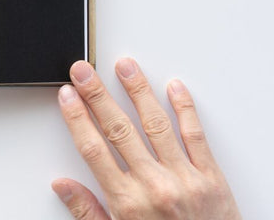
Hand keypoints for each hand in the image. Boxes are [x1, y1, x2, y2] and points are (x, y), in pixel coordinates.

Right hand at [52, 58, 239, 218]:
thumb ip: (87, 211)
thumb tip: (61, 185)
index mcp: (127, 203)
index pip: (93, 149)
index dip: (77, 118)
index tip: (67, 96)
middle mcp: (154, 186)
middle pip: (119, 129)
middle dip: (97, 95)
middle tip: (84, 71)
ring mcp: (184, 179)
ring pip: (156, 124)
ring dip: (138, 91)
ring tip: (125, 67)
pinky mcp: (212, 178)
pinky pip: (196, 136)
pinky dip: (185, 109)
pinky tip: (174, 88)